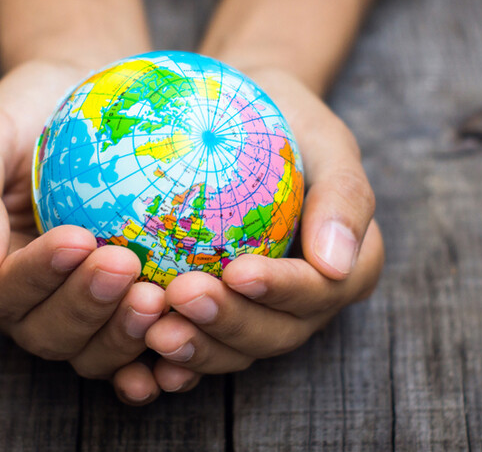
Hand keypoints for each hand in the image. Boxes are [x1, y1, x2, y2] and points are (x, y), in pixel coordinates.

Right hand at [0, 61, 166, 403]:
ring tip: (158, 298)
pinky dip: (157, 352)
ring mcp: (76, 315)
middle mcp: (25, 305)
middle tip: (126, 264)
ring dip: (123, 334)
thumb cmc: (29, 112)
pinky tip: (184, 334)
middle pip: (48, 332)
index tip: (80, 239)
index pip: (2, 290)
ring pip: (91, 351)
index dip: (39, 274)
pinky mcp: (120, 313)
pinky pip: (136, 347)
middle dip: (86, 305)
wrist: (85, 101)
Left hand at [142, 67, 383, 390]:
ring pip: (233, 349)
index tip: (237, 271)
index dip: (282, 291)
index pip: (320, 291)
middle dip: (229, 323)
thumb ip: (344, 196)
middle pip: (274, 333)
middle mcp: (303, 304)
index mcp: (343, 269)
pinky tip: (138, 355)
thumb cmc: (289, 125)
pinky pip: (196, 343)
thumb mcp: (327, 141)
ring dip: (195, 347)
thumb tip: (335, 264)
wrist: (244, 123)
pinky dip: (170, 357)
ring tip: (153, 330)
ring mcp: (259, 316)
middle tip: (180, 296)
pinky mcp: (216, 317)